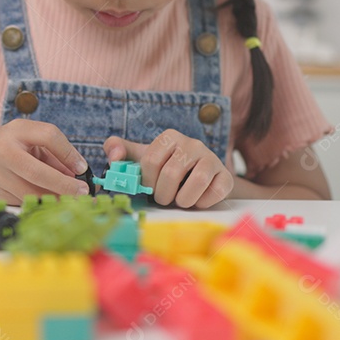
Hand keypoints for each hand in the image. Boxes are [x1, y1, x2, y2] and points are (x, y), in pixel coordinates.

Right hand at [0, 119, 89, 204]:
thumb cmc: (9, 146)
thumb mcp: (29, 138)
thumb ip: (54, 153)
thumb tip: (78, 173)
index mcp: (16, 130)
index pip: (48, 136)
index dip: (68, 153)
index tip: (82, 168)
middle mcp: (3, 151)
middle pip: (38, 172)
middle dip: (64, 185)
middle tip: (82, 192)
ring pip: (31, 193)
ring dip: (55, 198)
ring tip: (71, 199)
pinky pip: (25, 202)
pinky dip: (41, 203)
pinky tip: (51, 202)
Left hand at [103, 130, 232, 208]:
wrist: (194, 181)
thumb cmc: (162, 170)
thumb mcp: (139, 159)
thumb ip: (118, 150)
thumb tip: (114, 156)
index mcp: (169, 137)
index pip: (151, 160)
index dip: (147, 181)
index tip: (150, 187)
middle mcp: (192, 143)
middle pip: (172, 173)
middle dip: (163, 194)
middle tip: (164, 198)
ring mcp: (211, 158)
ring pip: (198, 180)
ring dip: (183, 200)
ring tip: (179, 201)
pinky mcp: (225, 175)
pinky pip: (216, 191)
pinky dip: (202, 202)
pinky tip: (197, 200)